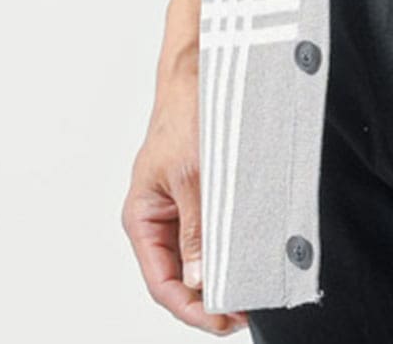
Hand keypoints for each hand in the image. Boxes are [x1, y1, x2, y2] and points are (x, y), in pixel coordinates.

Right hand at [123, 65, 248, 333]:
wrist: (201, 72)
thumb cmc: (185, 113)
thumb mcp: (190, 174)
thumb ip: (195, 226)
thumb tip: (200, 279)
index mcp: (142, 217)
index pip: (162, 282)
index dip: (192, 308)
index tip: (225, 319)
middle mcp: (159, 219)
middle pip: (179, 278)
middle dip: (209, 300)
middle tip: (244, 313)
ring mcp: (181, 209)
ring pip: (198, 259)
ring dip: (221, 276)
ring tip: (250, 291)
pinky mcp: (204, 195)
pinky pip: (213, 234)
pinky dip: (229, 250)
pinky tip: (249, 258)